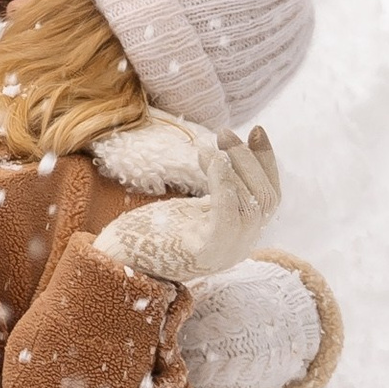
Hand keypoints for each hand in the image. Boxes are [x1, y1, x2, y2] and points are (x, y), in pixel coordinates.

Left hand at [97, 125, 280, 285]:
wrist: (118, 257)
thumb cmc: (152, 231)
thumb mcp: (193, 208)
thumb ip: (217, 193)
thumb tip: (230, 154)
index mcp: (240, 235)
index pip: (270, 197)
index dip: (266, 162)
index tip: (257, 130)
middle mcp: (239, 247)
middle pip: (265, 199)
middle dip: (248, 159)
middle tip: (224, 133)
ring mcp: (224, 253)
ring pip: (252, 206)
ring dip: (233, 167)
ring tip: (207, 148)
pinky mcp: (203, 254)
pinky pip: (228, 218)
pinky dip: (224, 185)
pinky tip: (209, 160)